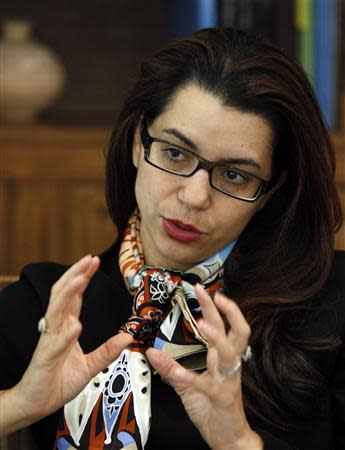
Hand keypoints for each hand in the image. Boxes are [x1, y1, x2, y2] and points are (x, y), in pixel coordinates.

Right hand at [0, 255, 131, 435]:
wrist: (37, 403)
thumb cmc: (57, 382)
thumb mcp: (90, 366)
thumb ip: (107, 351)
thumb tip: (127, 337)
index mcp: (66, 327)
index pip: (74, 296)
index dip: (83, 278)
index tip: (93, 262)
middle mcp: (56, 329)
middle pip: (64, 294)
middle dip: (76, 274)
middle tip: (89, 259)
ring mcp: (49, 342)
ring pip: (56, 311)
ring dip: (69, 293)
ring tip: (81, 278)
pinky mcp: (45, 359)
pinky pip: (55, 344)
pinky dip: (65, 334)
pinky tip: (75, 325)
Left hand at [146, 285, 261, 449]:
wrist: (230, 437)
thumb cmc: (213, 407)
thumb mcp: (192, 384)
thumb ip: (173, 367)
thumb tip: (152, 351)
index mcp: (225, 358)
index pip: (228, 326)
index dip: (221, 308)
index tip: (208, 290)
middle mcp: (230, 365)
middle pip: (236, 331)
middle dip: (225, 310)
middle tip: (210, 293)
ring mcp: (227, 380)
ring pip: (228, 353)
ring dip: (216, 336)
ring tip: (202, 323)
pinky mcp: (219, 397)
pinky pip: (199, 382)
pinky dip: (180, 372)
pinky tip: (165, 364)